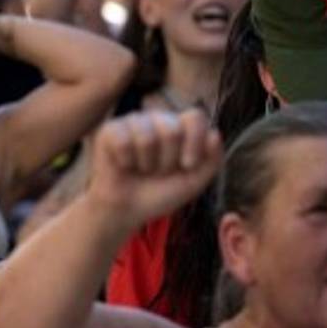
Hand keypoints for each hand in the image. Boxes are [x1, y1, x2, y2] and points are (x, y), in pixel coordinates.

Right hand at [87, 110, 221, 227]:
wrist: (128, 210)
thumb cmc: (161, 193)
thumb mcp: (194, 182)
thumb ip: (212, 160)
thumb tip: (215, 135)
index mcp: (181, 126)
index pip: (195, 118)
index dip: (194, 142)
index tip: (187, 165)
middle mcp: (157, 118)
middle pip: (172, 130)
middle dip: (167, 160)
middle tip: (159, 171)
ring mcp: (133, 121)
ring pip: (146, 136)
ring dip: (146, 163)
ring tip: (142, 169)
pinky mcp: (111, 130)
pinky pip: (122, 141)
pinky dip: (126, 161)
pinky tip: (124, 165)